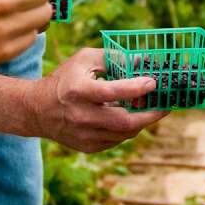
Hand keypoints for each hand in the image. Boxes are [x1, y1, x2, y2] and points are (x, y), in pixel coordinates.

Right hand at [28, 48, 163, 152]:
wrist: (37, 110)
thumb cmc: (65, 79)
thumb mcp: (84, 60)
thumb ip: (113, 58)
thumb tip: (143, 60)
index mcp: (77, 91)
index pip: (110, 92)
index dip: (135, 88)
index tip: (153, 82)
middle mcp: (80, 116)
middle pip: (124, 121)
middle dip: (151, 114)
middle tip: (166, 105)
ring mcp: (84, 135)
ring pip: (125, 133)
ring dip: (141, 121)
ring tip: (151, 109)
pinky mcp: (88, 147)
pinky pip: (117, 140)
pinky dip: (128, 129)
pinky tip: (131, 117)